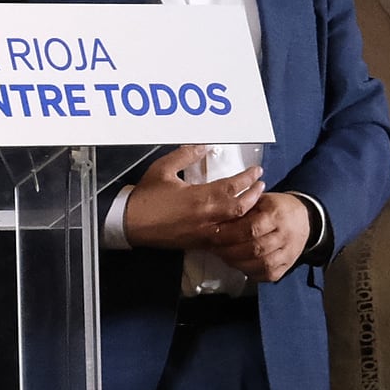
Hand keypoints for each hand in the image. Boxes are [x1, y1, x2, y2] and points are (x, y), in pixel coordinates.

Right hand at [120, 151, 257, 249]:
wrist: (129, 223)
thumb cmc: (146, 196)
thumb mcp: (163, 168)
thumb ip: (185, 155)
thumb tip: (204, 145)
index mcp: (200, 197)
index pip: (233, 186)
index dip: (247, 177)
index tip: (256, 170)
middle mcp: (206, 217)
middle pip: (241, 208)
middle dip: (254, 196)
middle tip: (261, 185)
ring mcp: (203, 233)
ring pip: (236, 228)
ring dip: (249, 216)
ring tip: (255, 206)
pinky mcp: (198, 243)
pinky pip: (224, 241)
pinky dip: (236, 233)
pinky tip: (240, 226)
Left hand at [207, 190, 311, 283]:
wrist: (304, 220)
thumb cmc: (276, 208)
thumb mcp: (261, 200)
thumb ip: (243, 209)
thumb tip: (218, 219)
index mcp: (276, 214)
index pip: (251, 228)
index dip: (229, 234)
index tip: (212, 234)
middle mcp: (285, 235)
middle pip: (255, 248)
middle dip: (230, 250)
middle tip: (214, 248)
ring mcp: (288, 252)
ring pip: (261, 264)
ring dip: (238, 263)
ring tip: (224, 257)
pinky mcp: (288, 266)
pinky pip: (268, 274)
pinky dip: (251, 273)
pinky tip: (239, 266)